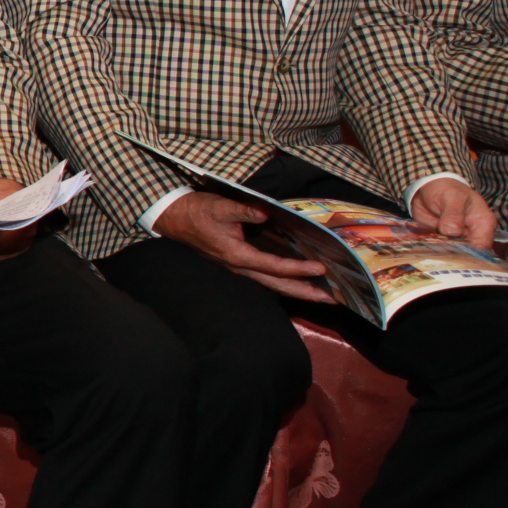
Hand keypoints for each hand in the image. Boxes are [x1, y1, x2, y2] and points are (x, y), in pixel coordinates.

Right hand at [153, 191, 332, 303]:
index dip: (298, 268)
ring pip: (273, 284)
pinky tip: (298, 282)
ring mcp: (239, 267)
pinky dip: (286, 282)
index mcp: (237, 255)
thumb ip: (243, 210)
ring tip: (322, 296)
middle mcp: (240, 266)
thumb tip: (265, 212)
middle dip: (305, 293)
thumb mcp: (220, 207)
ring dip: (298, 291)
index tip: (320, 268)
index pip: (274, 266)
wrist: (175, 218)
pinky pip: (267, 277)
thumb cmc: (197, 212)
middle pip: (277, 285)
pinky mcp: (240, 262)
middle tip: (332, 299)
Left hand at [410, 178, 498, 253]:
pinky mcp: (442, 241)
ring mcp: (457, 239)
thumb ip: (453, 214)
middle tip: (439, 257)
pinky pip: (438, 251)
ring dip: (442, 255)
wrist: (429, 188)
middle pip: (469, 254)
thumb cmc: (447, 189)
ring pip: (453, 255)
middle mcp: (472, 234)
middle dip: (455, 257)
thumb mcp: (451, 197)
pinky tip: (423, 251)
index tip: (454, 254)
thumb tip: (452, 231)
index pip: (482, 245)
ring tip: (430, 254)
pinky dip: (431, 252)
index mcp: (483, 223)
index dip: (471, 253)